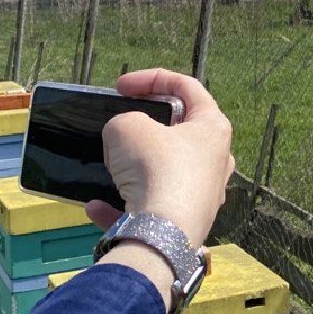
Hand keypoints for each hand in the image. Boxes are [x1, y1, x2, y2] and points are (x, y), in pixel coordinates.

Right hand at [84, 69, 234, 249]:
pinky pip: (150, 208)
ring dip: (134, 169)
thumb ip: (124, 122)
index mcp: (213, 127)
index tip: (120, 86)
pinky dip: (124, 206)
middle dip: (146, 127)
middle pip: (180, 132)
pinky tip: (97, 207)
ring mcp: (204, 195)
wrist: (162, 234)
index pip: (187, 87)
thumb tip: (125, 140)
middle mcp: (215, 160)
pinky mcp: (186, 223)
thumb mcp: (126, 127)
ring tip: (110, 167)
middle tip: (121, 126)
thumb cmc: (155, 168)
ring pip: (164, 172)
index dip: (151, 78)